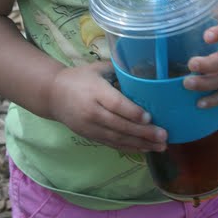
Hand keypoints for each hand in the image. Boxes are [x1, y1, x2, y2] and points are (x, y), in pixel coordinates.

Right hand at [48, 61, 167, 152]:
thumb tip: (144, 70)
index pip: (115, 104)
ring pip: (118, 138)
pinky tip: (145, 149)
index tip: (150, 117)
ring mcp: (90, 127)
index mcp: (95, 92)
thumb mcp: (97, 68)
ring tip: (160, 146)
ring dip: (141, 144)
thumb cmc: (80, 77)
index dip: (132, 112)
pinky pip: (112, 144)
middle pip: (119, 125)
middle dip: (143, 132)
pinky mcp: (90, 136)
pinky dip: (129, 148)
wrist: (53, 94)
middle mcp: (92, 112)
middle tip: (164, 135)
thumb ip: (118, 70)